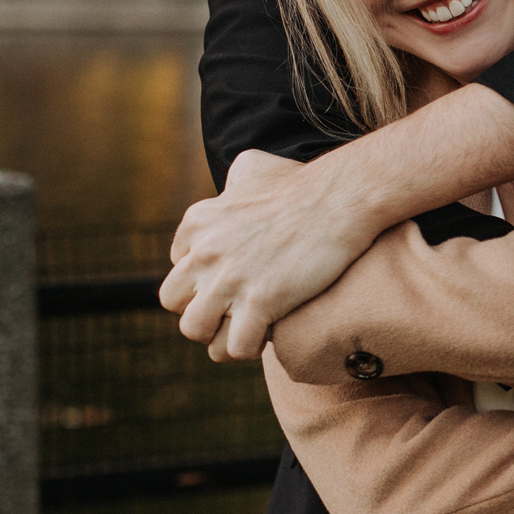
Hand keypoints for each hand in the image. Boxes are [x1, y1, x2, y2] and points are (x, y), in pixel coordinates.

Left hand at [161, 85, 513, 360]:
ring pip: (194, 330)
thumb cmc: (303, 182)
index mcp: (198, 222)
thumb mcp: (253, 166)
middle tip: (232, 310)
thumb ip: (231, 181)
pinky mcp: (260, 301)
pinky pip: (235, 346)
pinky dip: (250, 347)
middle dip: (200, 310)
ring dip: (218, 335)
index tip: (229, 283)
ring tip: (247, 329)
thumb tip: (232, 188)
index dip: (202, 282)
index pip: (176, 268)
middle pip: (173, 301)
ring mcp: (229, 278)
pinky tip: (270, 332)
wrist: (340, 198)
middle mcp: (204, 251)